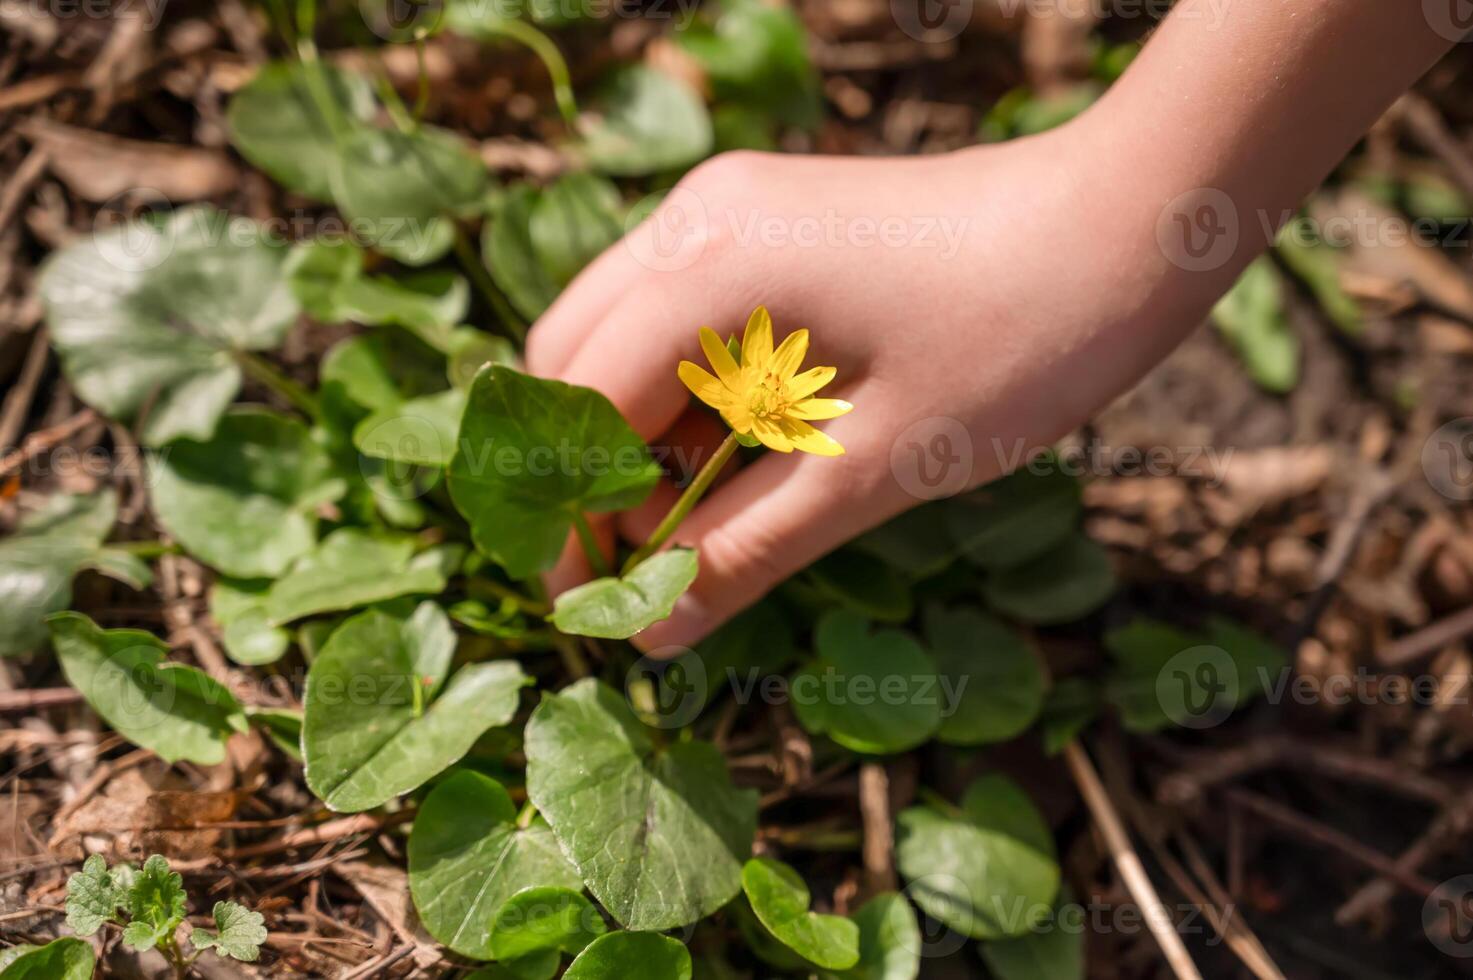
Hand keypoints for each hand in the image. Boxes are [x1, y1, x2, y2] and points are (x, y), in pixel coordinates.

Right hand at [529, 119, 1223, 649]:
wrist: (1131, 223)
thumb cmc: (1019, 341)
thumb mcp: (874, 469)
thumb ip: (746, 549)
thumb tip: (649, 630)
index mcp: (709, 268)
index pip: (578, 404)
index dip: (571, 517)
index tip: (594, 604)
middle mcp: (697, 218)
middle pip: (574, 359)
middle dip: (592, 473)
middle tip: (647, 569)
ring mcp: (731, 206)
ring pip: (624, 335)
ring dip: (642, 434)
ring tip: (702, 524)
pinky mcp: (769, 218)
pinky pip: (684, 314)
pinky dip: (690, 393)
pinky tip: (741, 456)